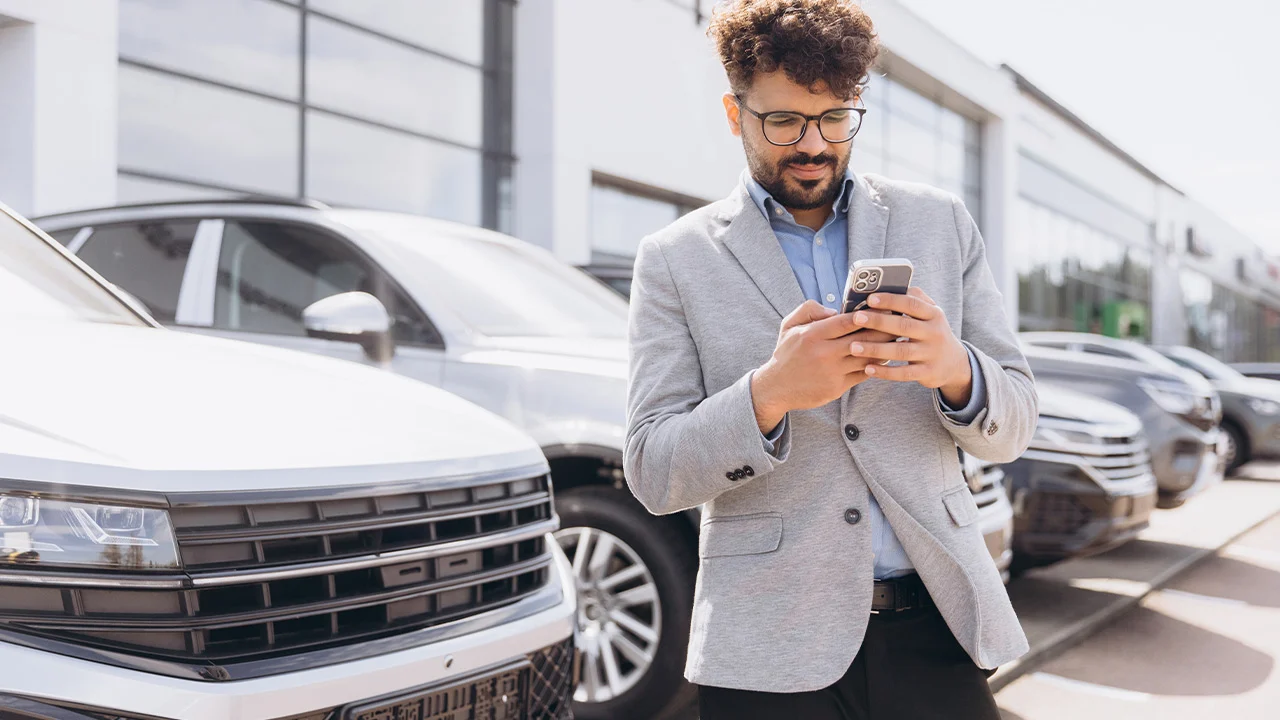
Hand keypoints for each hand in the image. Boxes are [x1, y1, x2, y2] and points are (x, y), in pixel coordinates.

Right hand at [751, 300, 896, 432]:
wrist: (776, 388)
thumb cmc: (786, 354)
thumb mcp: (789, 325)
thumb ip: (809, 309)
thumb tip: (834, 309)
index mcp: (813, 335)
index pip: (846, 321)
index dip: (867, 313)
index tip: (883, 307)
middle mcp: (824, 353)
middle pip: (862, 339)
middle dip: (883, 329)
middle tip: (899, 321)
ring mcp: (832, 372)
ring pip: (867, 358)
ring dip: (885, 348)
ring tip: (898, 339)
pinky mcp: (838, 387)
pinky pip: (863, 374)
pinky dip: (876, 365)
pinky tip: (885, 357)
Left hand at [846, 287, 972, 405]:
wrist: (954, 363)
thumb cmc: (932, 332)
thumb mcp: (931, 314)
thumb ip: (914, 299)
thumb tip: (891, 285)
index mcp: (933, 314)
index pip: (911, 304)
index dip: (891, 300)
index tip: (870, 298)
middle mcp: (934, 332)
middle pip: (904, 326)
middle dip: (878, 322)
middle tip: (856, 318)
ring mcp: (931, 354)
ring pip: (901, 351)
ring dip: (876, 349)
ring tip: (853, 347)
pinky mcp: (928, 372)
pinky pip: (904, 373)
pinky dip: (885, 372)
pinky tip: (868, 368)